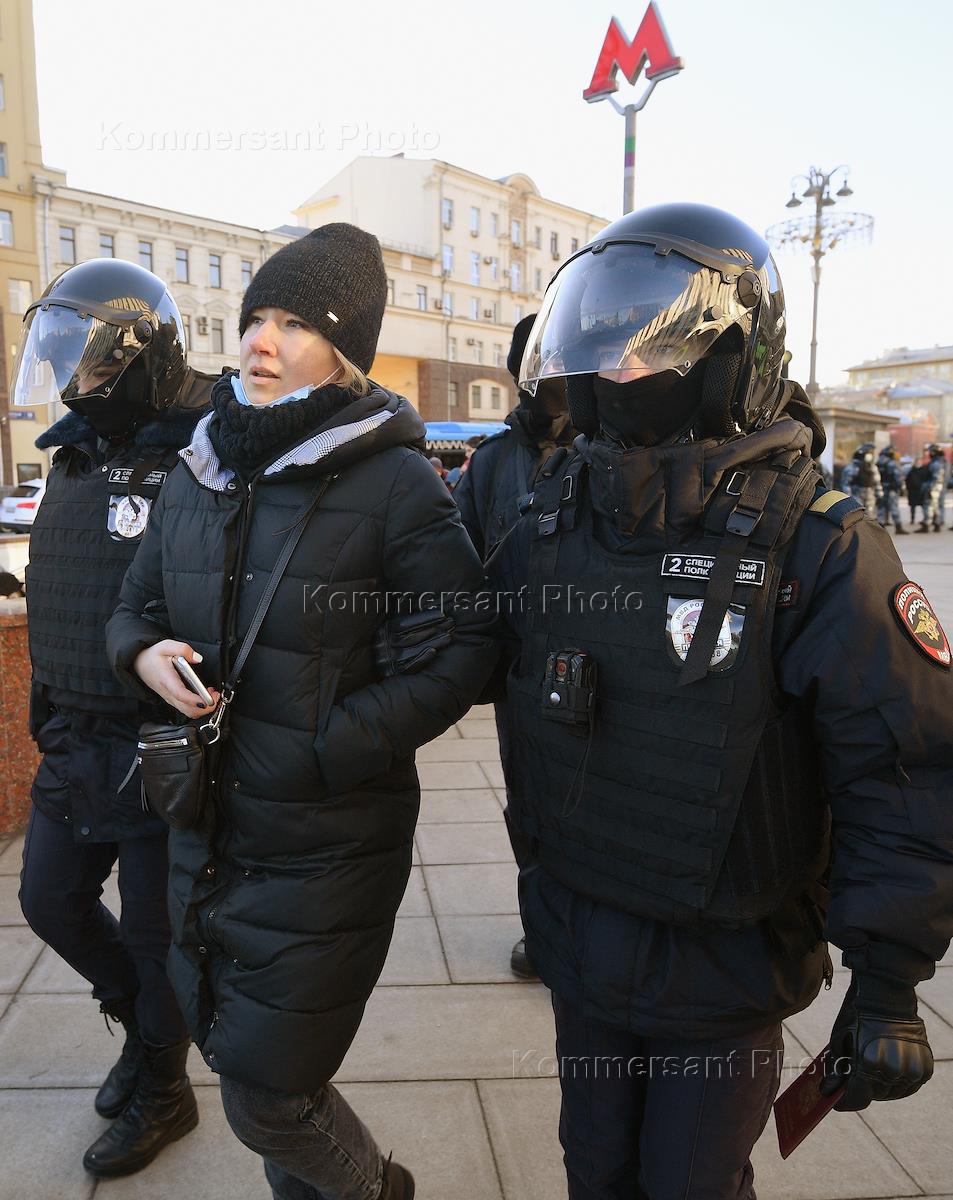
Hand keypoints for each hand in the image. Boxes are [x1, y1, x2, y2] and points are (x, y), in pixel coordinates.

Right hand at [132, 640, 219, 717]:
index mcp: (167, 680)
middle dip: (206, 707)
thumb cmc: (152, 656)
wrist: (139, 664)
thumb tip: (197, 658)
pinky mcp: (173, 700)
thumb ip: (183, 649)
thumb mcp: (166, 645)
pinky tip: (205, 695)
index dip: (195, 700)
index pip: (180, 694)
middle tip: (216, 695)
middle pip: (188, 710)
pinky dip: (199, 706)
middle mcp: (168, 693)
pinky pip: (187, 709)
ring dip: (204, 708)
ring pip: (188, 712)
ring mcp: (170, 699)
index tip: (207, 699)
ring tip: (212, 694)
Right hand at [373, 609, 453, 676]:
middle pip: (413, 636)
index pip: (406, 623)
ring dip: (433, 642)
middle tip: (451, 623)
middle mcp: (384, 645)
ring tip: (449, 636)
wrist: (367, 668)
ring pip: (414, 649)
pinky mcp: (393, 673)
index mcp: (383, 631)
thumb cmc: (379, 642)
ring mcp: (388, 660)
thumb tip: (410, 601)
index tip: (442, 614)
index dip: (425, 618)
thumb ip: (396, 616)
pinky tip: (434, 652)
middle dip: (434, 628)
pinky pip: (409, 666)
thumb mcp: (384, 627)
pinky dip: (422, 659)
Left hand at [820, 980, 933, 1110]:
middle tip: (852, 1079)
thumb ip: (836, 1070)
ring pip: (892, 1092)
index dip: (844, 1103)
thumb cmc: (857, 1015)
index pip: (857, 1098)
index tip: (835, 1101)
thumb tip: (827, 1092)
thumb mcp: (839, 1040)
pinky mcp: (924, 1066)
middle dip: (861, 1090)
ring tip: (869, 1071)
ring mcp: (911, 1069)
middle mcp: (893, 1070)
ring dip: (879, 1087)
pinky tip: (886, 1072)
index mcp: (870, 1063)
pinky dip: (897, 1083)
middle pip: (874, 1096)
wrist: (885, 994)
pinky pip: (910, 1086)